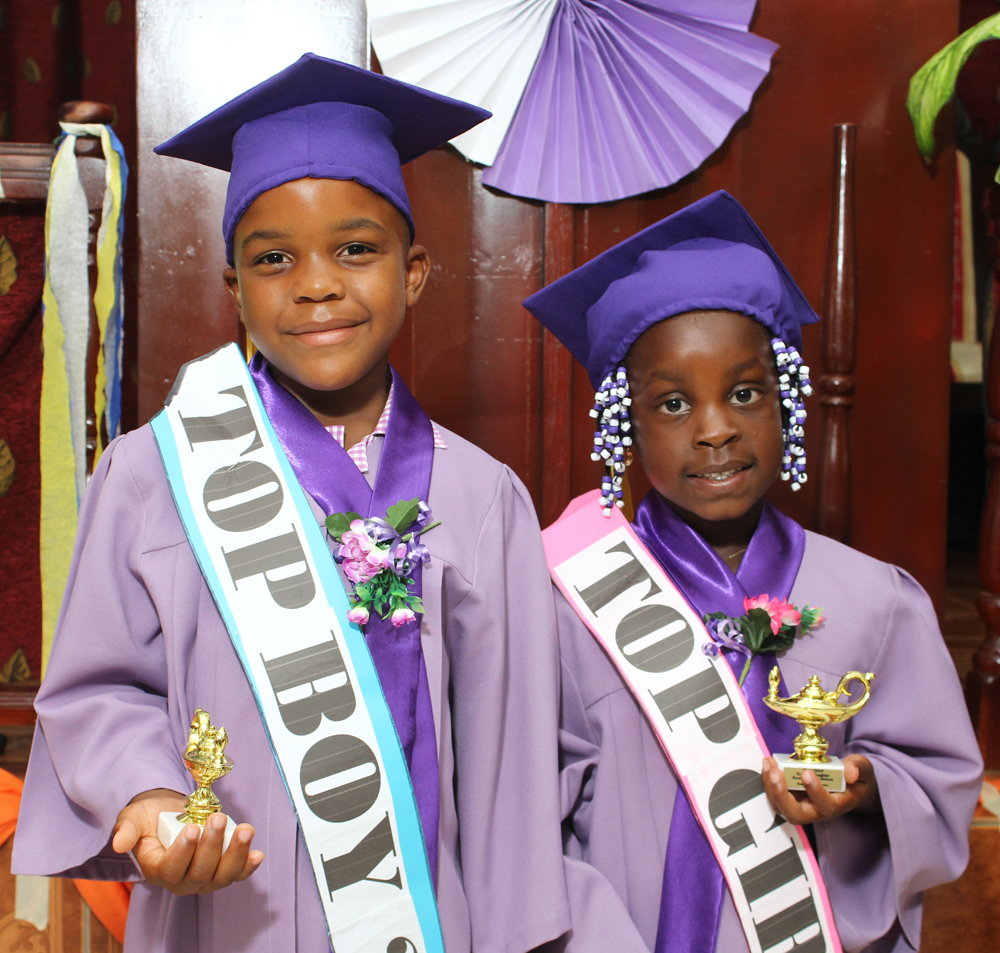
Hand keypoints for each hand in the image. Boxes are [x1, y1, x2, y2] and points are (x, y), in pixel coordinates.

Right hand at [112, 788, 262, 895]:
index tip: (191, 829)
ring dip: (235, 854)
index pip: (171, 870)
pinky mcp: (222, 869)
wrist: (170, 812)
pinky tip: (257, 854)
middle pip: (199, 873)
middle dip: (212, 846)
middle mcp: (181, 881)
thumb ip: (127, 830)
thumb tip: (118, 844)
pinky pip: (237, 874)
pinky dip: (248, 867)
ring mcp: (204, 878)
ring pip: (221, 876)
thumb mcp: (133, 818)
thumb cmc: (150, 817)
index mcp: (157, 870)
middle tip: (218, 819)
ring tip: (245, 830)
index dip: (183, 852)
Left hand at [762, 755, 879, 824]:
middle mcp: (817, 811)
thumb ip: (859, 768)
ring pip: (781, 807)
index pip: (826, 807)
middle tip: (776, 773)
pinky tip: (768, 763)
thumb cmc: (855, 779)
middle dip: (782, 796)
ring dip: (770, 787)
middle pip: (796, 815)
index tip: (807, 773)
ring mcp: (802, 806)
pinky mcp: (791, 798)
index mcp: (838, 805)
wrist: (848, 786)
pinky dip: (768, 780)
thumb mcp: (864, 770)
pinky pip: (775, 795)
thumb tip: (850, 771)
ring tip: (769, 763)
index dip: (815, 792)